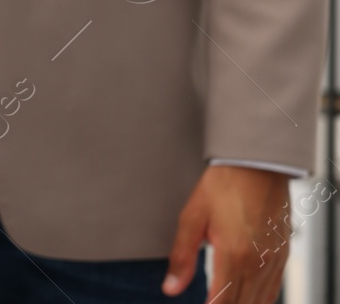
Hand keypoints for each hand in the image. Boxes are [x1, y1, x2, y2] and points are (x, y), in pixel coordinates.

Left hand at [164, 165, 290, 303]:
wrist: (257, 165)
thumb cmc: (222, 186)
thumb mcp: (192, 217)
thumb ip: (182, 257)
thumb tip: (171, 289)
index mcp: (234, 255)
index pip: (222, 302)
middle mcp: (258, 263)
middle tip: (207, 302)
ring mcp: (274, 261)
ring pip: (260, 302)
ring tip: (220, 299)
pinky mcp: (283, 255)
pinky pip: (274, 290)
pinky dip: (259, 299)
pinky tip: (245, 298)